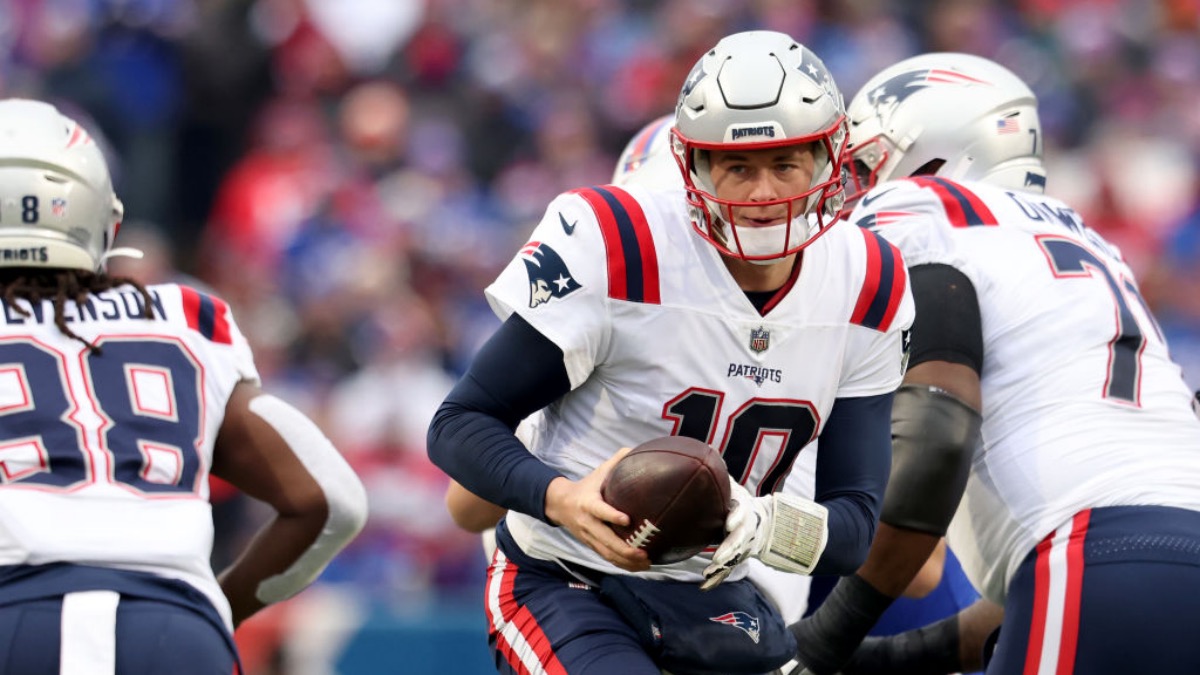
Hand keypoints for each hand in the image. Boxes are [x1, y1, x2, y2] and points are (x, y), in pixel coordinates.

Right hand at [544, 448, 649, 571]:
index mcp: (588, 503)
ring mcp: (588, 537)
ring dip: (626, 561)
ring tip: (645, 563)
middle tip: (643, 553)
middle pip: (605, 540)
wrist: (560, 504)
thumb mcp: (599, 472)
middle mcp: (587, 523)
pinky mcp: (591, 545)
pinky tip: (638, 567)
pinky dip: (622, 565)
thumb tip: (637, 449)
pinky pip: (607, 558)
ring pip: (606, 554)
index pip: (600, 510)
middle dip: (624, 550)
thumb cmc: (587, 486)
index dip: (611, 515)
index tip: (627, 519)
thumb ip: (617, 460)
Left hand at [701, 478, 766, 589]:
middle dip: (730, 547)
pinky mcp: (736, 557)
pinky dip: (717, 579)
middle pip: (740, 539)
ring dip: (723, 565)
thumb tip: (711, 452)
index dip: (737, 517)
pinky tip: (705, 586)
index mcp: (744, 509)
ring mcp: (743, 545)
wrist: (760, 520)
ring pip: (735, 557)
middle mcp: (746, 529)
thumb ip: (721, 475)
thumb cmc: (738, 500)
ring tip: (709, 572)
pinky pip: (727, 570)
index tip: (729, 522)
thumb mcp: (733, 486)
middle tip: (718, 556)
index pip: (743, 512)